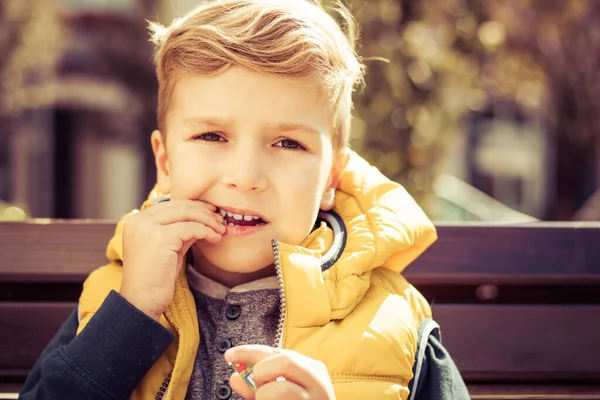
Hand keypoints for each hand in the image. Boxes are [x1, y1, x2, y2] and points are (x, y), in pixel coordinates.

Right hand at [120, 199, 224, 319]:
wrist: (142, 300)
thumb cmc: (156, 277)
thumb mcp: (168, 247)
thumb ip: (180, 231)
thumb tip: (202, 219)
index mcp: (137, 220)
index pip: (170, 204)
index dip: (193, 206)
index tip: (210, 212)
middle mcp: (140, 220)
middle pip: (179, 206)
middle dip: (203, 211)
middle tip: (220, 219)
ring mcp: (149, 227)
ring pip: (187, 214)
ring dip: (208, 221)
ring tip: (221, 229)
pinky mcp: (161, 238)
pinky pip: (191, 228)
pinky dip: (206, 231)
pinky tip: (215, 238)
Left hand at [225, 345, 335, 399]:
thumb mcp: (280, 392)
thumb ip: (258, 385)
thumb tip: (235, 377)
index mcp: (311, 369)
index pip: (277, 351)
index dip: (249, 351)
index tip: (229, 356)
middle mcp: (318, 382)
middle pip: (284, 361)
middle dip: (261, 372)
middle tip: (257, 387)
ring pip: (280, 389)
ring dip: (264, 396)